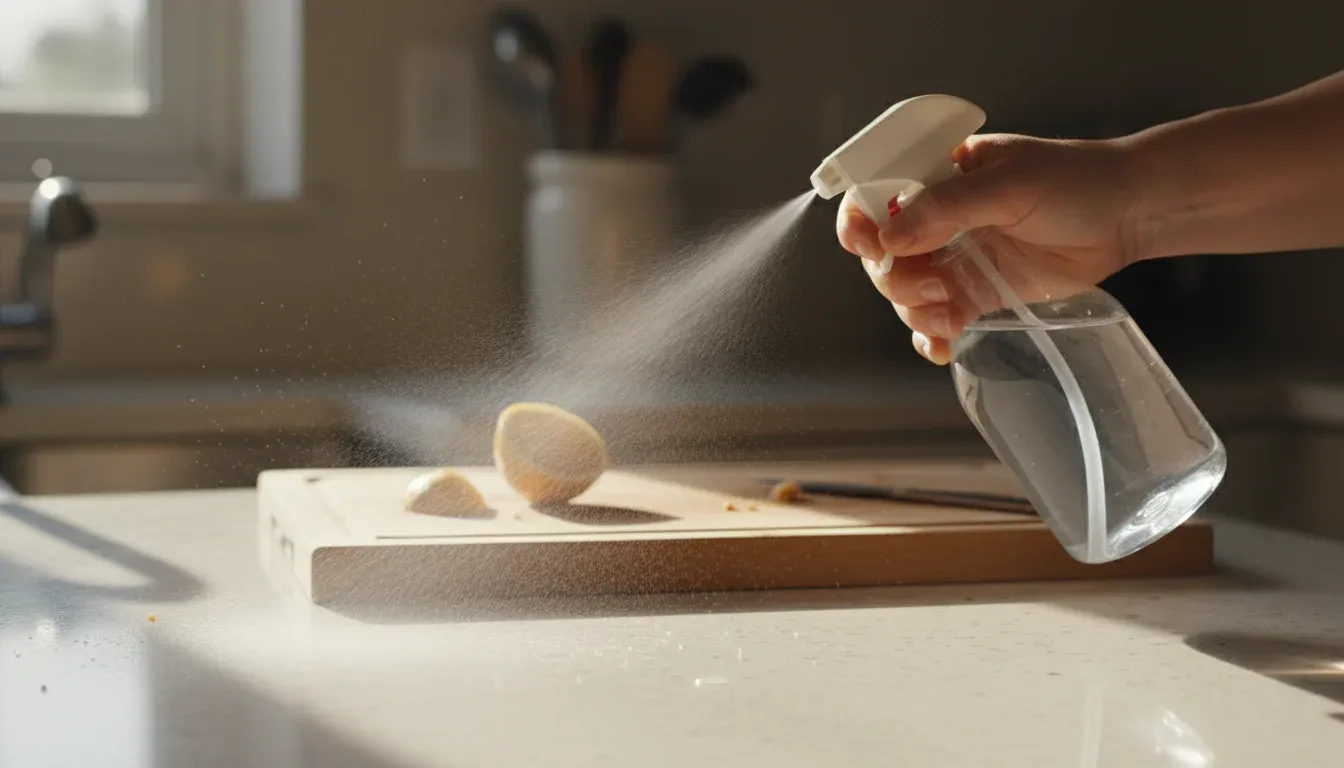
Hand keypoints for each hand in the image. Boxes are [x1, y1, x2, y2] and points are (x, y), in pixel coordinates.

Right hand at [835, 134, 1141, 363]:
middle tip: (935, 287)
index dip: (858, 222)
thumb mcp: (1009, 184)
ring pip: (905, 293)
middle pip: (882, 257)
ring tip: (949, 313)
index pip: (873, 197)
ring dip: (914, 310)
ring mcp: (954, 259)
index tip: (867, 245)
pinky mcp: (976, 294)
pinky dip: (931, 337)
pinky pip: (937, 321)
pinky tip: (943, 346)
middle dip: (895, 278)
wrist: (1127, 214)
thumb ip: (947, 207)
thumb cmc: (1073, 180)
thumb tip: (889, 238)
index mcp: (934, 179)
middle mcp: (936, 221)